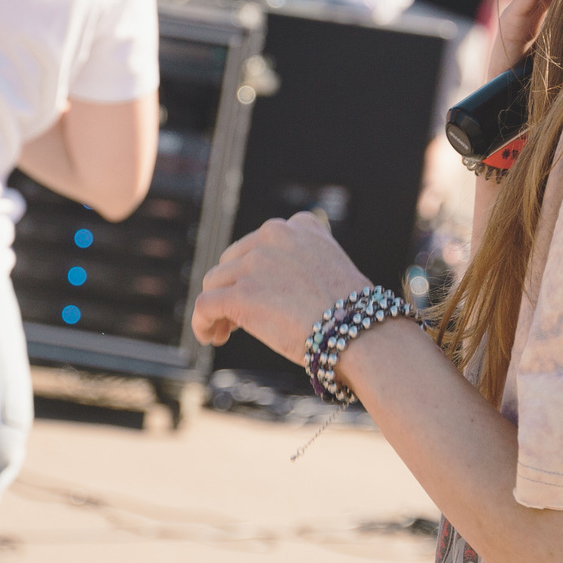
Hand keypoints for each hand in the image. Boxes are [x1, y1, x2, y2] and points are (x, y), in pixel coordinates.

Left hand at [190, 211, 372, 361]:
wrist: (360, 332)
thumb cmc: (353, 313)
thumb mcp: (332, 268)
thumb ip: (303, 264)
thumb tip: (276, 287)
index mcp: (300, 225)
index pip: (260, 243)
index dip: (252, 270)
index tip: (260, 292)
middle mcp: (274, 235)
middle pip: (232, 261)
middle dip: (232, 288)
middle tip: (240, 319)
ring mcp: (256, 263)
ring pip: (214, 282)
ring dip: (217, 308)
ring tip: (225, 331)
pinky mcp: (241, 293)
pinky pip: (204, 305)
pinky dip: (201, 322)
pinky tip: (209, 336)